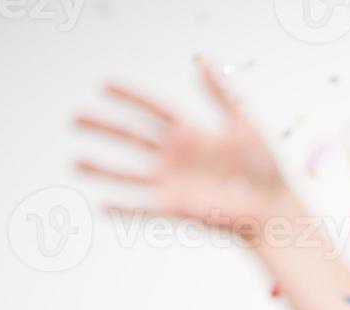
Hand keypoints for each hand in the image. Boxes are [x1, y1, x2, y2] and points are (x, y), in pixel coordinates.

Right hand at [75, 60, 289, 232]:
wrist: (274, 208)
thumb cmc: (264, 168)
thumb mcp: (244, 124)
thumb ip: (222, 94)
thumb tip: (202, 60)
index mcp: (191, 133)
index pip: (154, 109)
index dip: (130, 97)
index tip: (104, 84)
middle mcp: (177, 157)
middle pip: (133, 138)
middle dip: (104, 127)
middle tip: (75, 117)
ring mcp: (174, 183)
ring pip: (130, 174)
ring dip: (103, 169)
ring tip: (75, 163)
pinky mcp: (177, 208)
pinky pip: (144, 208)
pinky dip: (124, 207)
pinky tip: (102, 206)